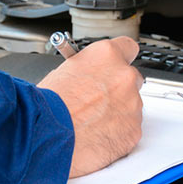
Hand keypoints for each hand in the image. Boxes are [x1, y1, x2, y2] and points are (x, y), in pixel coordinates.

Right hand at [38, 36, 143, 177]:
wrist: (48, 137)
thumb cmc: (48, 106)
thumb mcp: (62, 72)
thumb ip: (85, 70)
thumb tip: (88, 76)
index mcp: (106, 55)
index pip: (127, 47)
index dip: (119, 59)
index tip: (115, 67)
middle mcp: (124, 76)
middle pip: (130, 79)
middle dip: (117, 89)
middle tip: (97, 100)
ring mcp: (132, 104)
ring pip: (131, 106)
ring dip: (117, 112)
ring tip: (91, 122)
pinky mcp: (134, 130)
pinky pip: (129, 129)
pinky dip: (117, 133)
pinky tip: (96, 135)